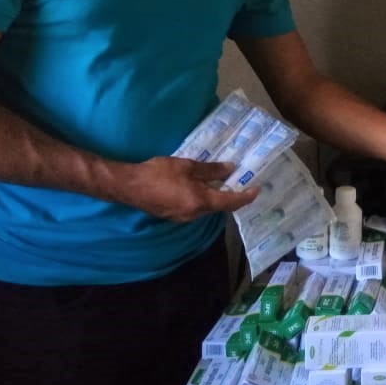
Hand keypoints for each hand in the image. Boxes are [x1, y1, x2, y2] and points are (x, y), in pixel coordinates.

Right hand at [118, 156, 259, 221]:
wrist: (129, 186)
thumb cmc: (158, 173)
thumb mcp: (187, 166)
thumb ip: (211, 170)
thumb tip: (230, 169)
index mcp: (201, 202)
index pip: (230, 202)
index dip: (245, 196)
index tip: (257, 189)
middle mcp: (195, 214)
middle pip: (219, 207)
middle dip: (231, 195)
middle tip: (240, 181)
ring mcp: (183, 218)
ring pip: (207, 208)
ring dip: (216, 197)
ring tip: (223, 181)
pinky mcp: (174, 216)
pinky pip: (195, 209)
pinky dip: (203, 199)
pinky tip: (201, 187)